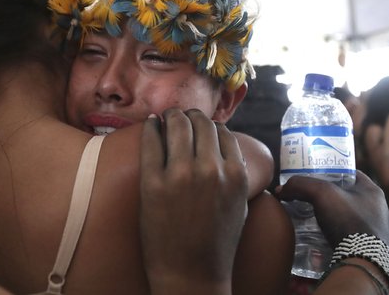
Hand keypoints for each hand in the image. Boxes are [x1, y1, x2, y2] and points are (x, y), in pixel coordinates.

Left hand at [139, 108, 248, 294]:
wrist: (190, 274)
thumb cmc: (216, 243)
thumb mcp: (238, 205)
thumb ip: (236, 173)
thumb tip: (226, 146)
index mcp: (235, 174)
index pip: (223, 132)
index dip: (210, 124)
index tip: (200, 123)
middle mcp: (211, 169)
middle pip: (200, 123)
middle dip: (190, 115)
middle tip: (180, 115)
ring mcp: (181, 175)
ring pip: (177, 126)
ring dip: (171, 116)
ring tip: (165, 116)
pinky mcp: (153, 183)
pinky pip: (151, 142)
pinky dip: (151, 128)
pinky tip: (150, 124)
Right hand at [276, 170, 388, 248]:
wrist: (362, 261)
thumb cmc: (348, 220)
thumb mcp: (321, 193)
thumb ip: (300, 185)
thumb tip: (280, 190)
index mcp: (372, 191)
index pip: (348, 173)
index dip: (329, 171)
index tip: (312, 174)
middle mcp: (376, 209)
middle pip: (343, 195)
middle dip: (324, 195)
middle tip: (304, 195)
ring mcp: (372, 230)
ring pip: (342, 215)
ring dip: (325, 215)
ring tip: (305, 215)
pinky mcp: (365, 247)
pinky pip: (343, 234)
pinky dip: (329, 232)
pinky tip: (314, 234)